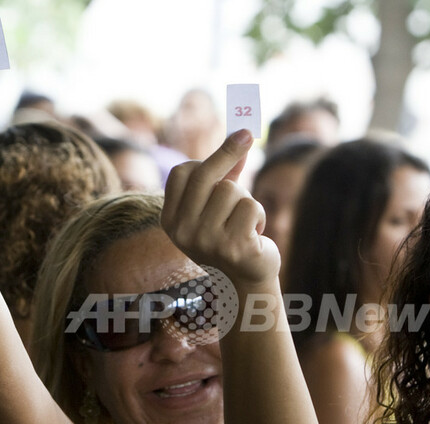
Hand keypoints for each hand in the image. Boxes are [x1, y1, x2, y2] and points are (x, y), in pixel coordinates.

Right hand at [162, 130, 280, 287]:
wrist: (245, 283)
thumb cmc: (229, 239)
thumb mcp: (216, 209)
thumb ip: (223, 177)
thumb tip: (239, 137)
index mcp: (170, 221)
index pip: (182, 173)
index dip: (208, 156)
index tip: (235, 138)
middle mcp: (183, 231)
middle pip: (205, 175)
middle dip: (229, 151)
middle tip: (248, 134)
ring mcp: (207, 241)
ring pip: (232, 190)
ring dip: (246, 200)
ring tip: (245, 221)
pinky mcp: (234, 247)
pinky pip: (251, 207)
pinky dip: (259, 215)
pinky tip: (255, 234)